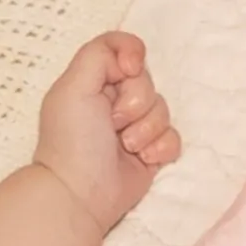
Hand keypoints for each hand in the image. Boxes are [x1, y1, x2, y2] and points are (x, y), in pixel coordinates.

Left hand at [32, 30, 181, 232]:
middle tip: (114, 124)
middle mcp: (114, 102)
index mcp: (94, 82)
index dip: (132, 56)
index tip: (127, 70)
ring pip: (163, 109)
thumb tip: (132, 59)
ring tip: (125, 147)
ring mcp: (134, 128)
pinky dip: (161, 148)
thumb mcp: (73, 85)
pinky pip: (173, 137)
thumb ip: (100, 52)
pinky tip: (143, 159)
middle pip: (147, 80)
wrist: (80, 195)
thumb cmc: (72, 141)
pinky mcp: (150, 152)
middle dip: (136, 101)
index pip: (125, 50)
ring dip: (146, 128)